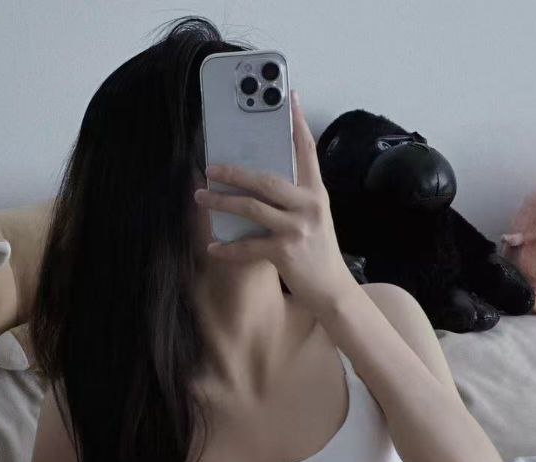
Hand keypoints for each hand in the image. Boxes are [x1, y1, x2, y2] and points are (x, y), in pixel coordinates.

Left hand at [194, 90, 356, 316]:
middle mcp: (309, 206)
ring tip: (201, 198)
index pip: (308, 151)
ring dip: (222, 203)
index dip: (298, 122)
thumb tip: (260, 183)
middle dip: (234, 171)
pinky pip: (248, 246)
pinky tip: (212, 247)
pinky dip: (227, 249)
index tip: (289, 97)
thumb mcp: (315, 219)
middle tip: (210, 167)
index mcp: (317, 193)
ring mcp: (297, 229)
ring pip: (252, 208)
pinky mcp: (286, 252)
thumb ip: (295, 199)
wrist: (334, 290)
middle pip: (266, 179)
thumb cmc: (319, 254)